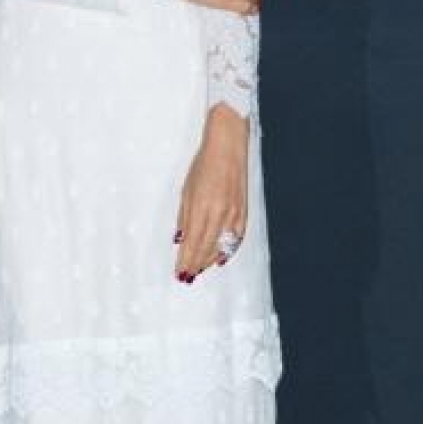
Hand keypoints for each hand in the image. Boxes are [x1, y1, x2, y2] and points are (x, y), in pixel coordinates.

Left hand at [174, 113, 248, 280]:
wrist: (228, 147)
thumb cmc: (204, 165)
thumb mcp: (187, 190)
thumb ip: (185, 217)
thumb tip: (181, 240)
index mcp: (202, 206)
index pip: (192, 241)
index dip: (185, 259)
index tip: (179, 271)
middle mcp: (219, 212)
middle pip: (206, 248)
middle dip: (195, 264)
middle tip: (186, 276)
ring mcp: (234, 213)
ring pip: (221, 246)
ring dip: (208, 260)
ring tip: (198, 269)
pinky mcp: (244, 212)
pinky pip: (235, 239)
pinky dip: (226, 251)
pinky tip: (219, 258)